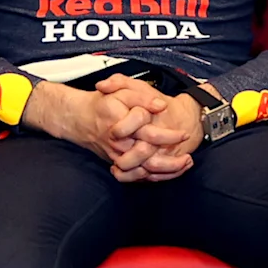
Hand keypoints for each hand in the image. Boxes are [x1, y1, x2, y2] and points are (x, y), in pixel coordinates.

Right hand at [25, 76, 199, 181]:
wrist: (78, 119)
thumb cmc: (102, 103)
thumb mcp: (121, 90)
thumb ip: (141, 96)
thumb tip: (160, 105)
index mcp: (120, 124)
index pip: (147, 132)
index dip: (167, 134)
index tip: (183, 132)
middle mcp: (119, 144)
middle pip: (148, 157)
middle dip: (171, 158)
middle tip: (188, 153)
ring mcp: (118, 157)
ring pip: (145, 171)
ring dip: (167, 170)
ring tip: (186, 162)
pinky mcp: (119, 165)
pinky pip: (139, 177)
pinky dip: (157, 176)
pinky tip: (173, 171)